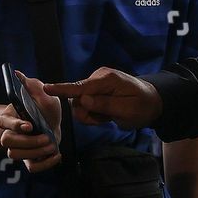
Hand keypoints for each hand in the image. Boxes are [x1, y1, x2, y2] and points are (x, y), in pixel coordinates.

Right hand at [0, 71, 61, 173]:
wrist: (52, 121)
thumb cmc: (44, 106)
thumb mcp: (42, 93)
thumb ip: (31, 85)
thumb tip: (18, 73)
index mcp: (10, 117)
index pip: (4, 123)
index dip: (15, 125)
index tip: (30, 125)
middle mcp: (11, 134)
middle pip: (7, 142)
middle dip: (27, 142)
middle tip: (45, 138)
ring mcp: (20, 148)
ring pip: (16, 155)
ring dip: (36, 152)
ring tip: (51, 145)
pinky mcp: (30, 159)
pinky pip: (32, 168)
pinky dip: (45, 164)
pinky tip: (56, 155)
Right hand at [43, 67, 161, 127]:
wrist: (152, 102)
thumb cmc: (143, 106)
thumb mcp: (128, 110)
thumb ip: (105, 105)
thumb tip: (83, 100)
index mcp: (107, 80)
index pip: (81, 87)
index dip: (62, 89)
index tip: (45, 88)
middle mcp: (98, 78)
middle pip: (78, 100)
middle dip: (88, 114)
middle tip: (106, 119)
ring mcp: (95, 84)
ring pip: (80, 105)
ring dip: (92, 115)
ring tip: (108, 116)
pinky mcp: (94, 91)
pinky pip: (85, 106)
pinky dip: (94, 113)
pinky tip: (106, 113)